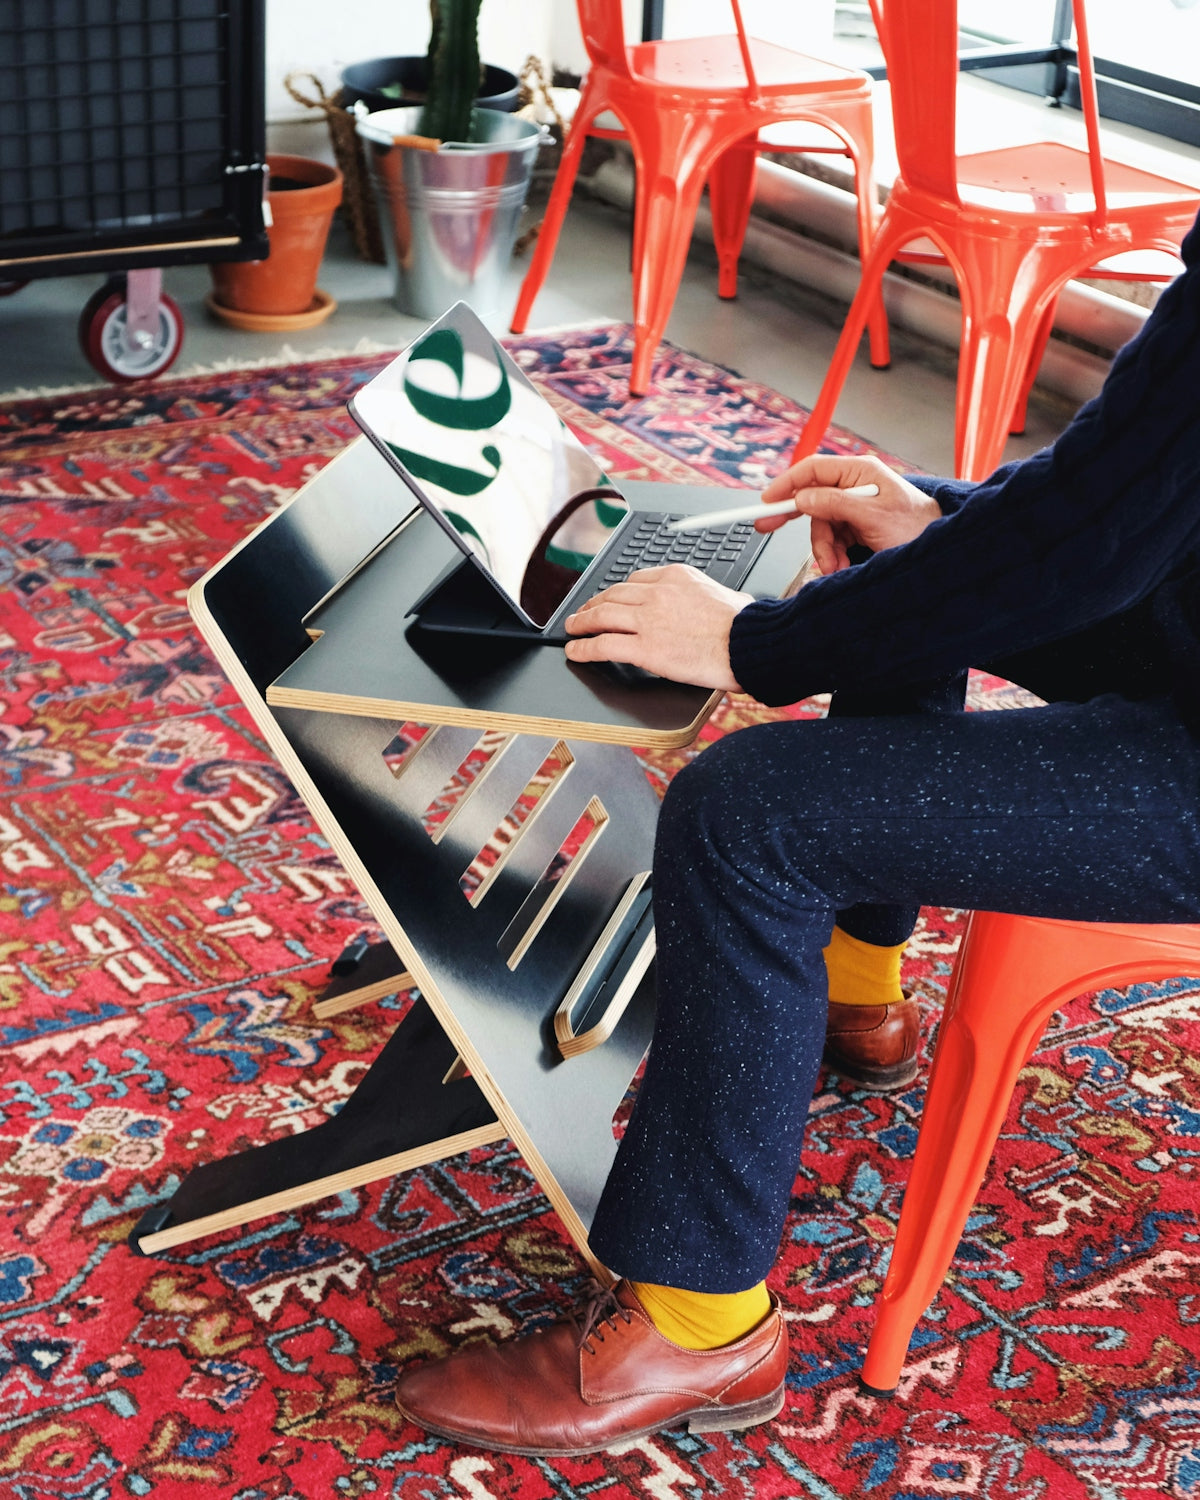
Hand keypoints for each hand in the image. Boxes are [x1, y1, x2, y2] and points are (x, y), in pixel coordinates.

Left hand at [564, 565, 752, 688]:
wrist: (750, 643)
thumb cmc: (747, 625)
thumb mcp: (727, 595)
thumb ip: (709, 596)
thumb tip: (716, 603)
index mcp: (676, 577)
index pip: (637, 580)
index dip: (619, 592)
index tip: (613, 598)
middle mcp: (658, 593)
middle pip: (613, 594)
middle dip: (593, 603)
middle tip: (583, 611)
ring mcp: (649, 620)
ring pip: (602, 615)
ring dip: (582, 621)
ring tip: (572, 628)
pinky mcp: (645, 648)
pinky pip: (603, 644)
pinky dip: (584, 647)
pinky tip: (575, 650)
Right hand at [758, 454, 942, 573]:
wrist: (938, 550)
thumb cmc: (917, 528)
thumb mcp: (872, 517)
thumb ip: (835, 504)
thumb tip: (802, 498)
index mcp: (860, 472)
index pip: (813, 470)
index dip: (786, 484)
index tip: (767, 501)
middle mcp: (855, 485)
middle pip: (812, 497)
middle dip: (794, 518)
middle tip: (766, 526)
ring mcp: (855, 506)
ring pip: (820, 525)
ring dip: (824, 549)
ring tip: (836, 564)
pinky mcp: (857, 526)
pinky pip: (832, 539)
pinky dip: (833, 554)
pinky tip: (843, 564)